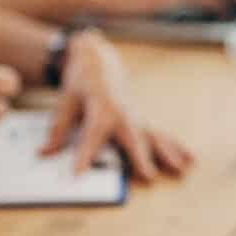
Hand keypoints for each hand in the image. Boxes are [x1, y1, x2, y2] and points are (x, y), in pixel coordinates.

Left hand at [45, 31, 193, 180]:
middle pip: (132, 136)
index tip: (79, 174)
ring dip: (167, 153)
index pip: (92, 133)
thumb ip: (58, 128)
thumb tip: (45, 154)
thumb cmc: (81, 81)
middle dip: (140, 156)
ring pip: (152, 136)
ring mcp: (135, 116)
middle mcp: (122, 112)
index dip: (85, 154)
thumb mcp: (65, 100)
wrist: (98, 59)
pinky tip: (190, 160)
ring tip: (180, 169)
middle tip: (148, 176)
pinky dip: (175, 147)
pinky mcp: (141, 120)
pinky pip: (159, 134)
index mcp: (100, 105)